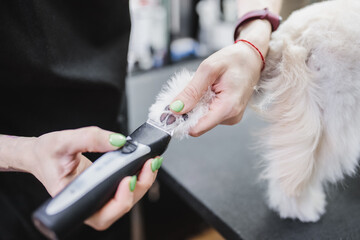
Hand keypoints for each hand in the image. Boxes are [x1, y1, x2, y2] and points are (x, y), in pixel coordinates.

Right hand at [15, 126, 159, 229]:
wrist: (40, 154)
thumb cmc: (46, 154)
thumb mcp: (64, 141)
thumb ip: (91, 139)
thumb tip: (120, 141)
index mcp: (73, 200)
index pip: (100, 214)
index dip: (119, 201)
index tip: (128, 179)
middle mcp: (87, 202)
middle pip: (119, 208)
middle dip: (139, 188)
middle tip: (148, 165)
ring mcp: (98, 197)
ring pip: (126, 199)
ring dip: (142, 182)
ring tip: (150, 162)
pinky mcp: (104, 188)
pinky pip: (125, 188)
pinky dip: (138, 177)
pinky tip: (144, 163)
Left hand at [169, 20, 271, 136]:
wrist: (251, 58)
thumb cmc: (235, 60)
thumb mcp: (209, 69)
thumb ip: (191, 91)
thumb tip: (176, 108)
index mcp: (227, 108)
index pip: (197, 128)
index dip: (181, 121)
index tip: (171, 111)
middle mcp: (231, 116)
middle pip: (197, 124)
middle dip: (188, 110)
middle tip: (188, 90)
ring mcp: (230, 117)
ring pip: (201, 119)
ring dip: (195, 105)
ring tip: (203, 88)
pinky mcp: (228, 114)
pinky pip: (208, 114)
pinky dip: (202, 104)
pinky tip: (208, 91)